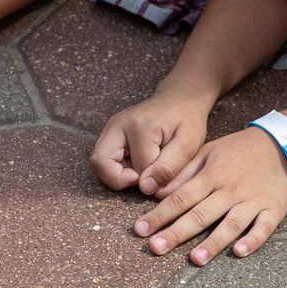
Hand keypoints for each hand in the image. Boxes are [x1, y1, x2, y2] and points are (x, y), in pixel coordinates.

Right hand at [89, 93, 211, 196]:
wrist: (179, 99)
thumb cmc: (187, 120)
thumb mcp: (188, 145)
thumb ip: (168, 168)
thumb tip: (145, 188)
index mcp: (140, 127)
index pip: (138, 169)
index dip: (152, 179)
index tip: (165, 173)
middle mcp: (118, 124)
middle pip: (100, 162)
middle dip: (120, 179)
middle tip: (142, 177)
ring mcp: (110, 126)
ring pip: (99, 161)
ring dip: (117, 174)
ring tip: (141, 170)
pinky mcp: (109, 131)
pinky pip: (103, 157)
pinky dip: (116, 167)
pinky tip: (136, 163)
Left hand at [130, 125, 286, 265]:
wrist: (279, 144)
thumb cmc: (237, 151)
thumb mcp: (208, 152)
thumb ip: (183, 173)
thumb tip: (157, 192)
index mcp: (211, 175)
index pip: (181, 197)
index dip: (159, 214)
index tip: (140, 229)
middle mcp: (230, 189)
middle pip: (200, 214)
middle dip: (176, 232)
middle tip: (155, 248)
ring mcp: (252, 200)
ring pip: (231, 224)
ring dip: (213, 242)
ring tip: (195, 259)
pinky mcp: (273, 209)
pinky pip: (263, 227)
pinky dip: (253, 240)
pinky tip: (239, 252)